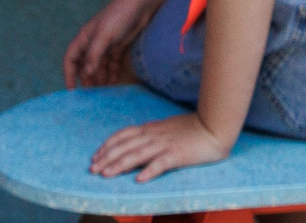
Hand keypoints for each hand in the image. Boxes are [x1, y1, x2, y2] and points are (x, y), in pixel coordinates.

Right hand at [63, 0, 150, 88]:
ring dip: (100, 79)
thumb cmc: (120, 15)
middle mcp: (93, 42)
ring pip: (99, 66)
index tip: (71, 90)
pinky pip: (112, 64)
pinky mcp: (119, 46)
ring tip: (104, 93)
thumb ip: (94, 54)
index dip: (69, 74)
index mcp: (85, 38)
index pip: (71, 59)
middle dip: (87, 80)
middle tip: (92, 96)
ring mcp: (106, 45)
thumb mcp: (105, 35)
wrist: (142, 4)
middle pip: (85, 65)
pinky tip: (114, 83)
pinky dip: (112, 73)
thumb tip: (87, 72)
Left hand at [89, 112, 230, 181]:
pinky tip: (139, 180)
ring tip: (106, 175)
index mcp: (150, 129)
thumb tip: (135, 142)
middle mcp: (153, 136)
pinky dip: (149, 171)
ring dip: (119, 165)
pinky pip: (161, 163)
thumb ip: (150, 134)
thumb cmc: (191, 128)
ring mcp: (164, 145)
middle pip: (124, 146)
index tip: (95, 157)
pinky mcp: (177, 154)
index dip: (107, 146)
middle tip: (92, 169)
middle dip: (106, 158)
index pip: (122, 136)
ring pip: (137, 155)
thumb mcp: (165, 128)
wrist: (213, 126)